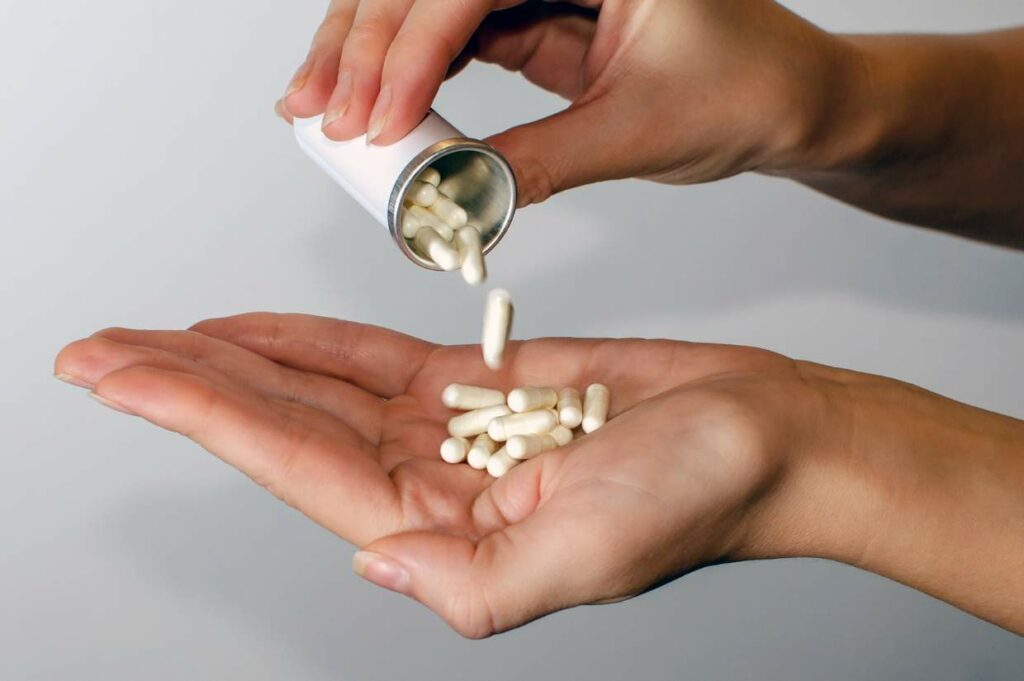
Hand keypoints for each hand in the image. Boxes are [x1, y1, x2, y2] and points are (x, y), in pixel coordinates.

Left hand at [54, 314, 1023, 635]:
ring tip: (158, 334)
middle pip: (285, 427)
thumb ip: (475, 581)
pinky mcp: (478, 386)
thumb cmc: (697, 497)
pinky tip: (260, 329)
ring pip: (319, 389)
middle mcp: (430, 487)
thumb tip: (375, 563)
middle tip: (102, 349)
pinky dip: (313, 340)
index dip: (200, 415)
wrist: (760, 432)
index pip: (295, 466)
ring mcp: (448, 434)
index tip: (122, 374)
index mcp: (443, 535)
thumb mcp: (590, 557)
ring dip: (238, 359)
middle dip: (189, 385)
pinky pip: (375, 360)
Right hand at [278, 0, 854, 204]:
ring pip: (429, 5)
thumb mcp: (639, 130)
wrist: (788, 101)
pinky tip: (373, 105)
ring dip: (370, 55)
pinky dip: (409, 72)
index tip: (375, 118)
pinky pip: (453, 36)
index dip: (412, 48)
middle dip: (364, 44)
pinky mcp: (532, 16)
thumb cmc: (748, 90)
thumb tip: (455, 197)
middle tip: (317, 109)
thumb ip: (540, 160)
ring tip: (321, 109)